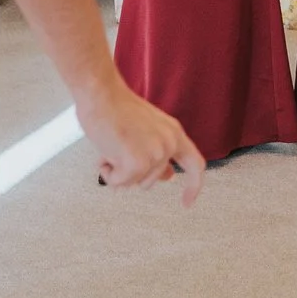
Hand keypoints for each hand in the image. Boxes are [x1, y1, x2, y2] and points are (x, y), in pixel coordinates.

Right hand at [79, 77, 203, 206]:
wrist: (101, 94)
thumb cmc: (117, 109)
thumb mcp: (148, 130)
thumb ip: (160, 152)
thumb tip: (168, 177)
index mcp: (174, 133)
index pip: (195, 165)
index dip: (193, 186)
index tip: (186, 203)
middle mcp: (169, 144)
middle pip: (154, 180)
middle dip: (133, 173)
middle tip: (117, 154)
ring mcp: (155, 154)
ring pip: (135, 182)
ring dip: (118, 171)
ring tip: (111, 147)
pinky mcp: (137, 163)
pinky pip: (119, 182)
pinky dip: (107, 173)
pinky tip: (104, 152)